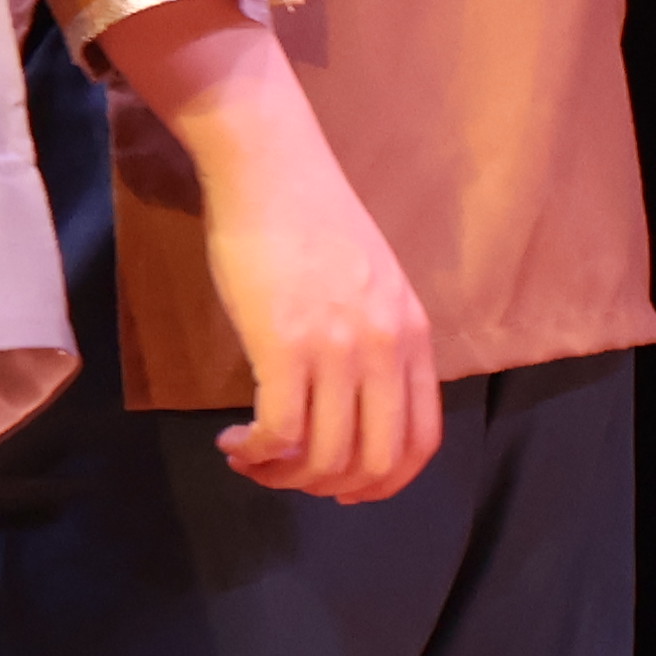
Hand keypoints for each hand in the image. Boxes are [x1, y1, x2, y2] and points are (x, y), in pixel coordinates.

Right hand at [99, 0, 439, 502]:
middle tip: (286, 475)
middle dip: (327, 487)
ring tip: (250, 454)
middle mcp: (384, 345)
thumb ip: (375, 342)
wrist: (271, 166)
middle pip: (375, 461)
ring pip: (324, 455)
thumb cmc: (311, 221)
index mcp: (412, 333)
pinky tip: (233, 440)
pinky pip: (280, 433)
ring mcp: (337, 346)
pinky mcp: (284, 344)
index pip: (422, 440)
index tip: (343, 489)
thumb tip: (353, 412)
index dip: (384, 483)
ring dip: (281, 474)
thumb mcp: (371, 285)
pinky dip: (255, 453)